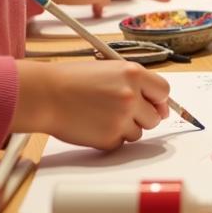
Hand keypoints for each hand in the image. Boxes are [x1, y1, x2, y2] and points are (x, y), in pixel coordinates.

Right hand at [14, 59, 169, 150]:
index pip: (164, 91)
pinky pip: (120, 143)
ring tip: (103, 116)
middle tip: (124, 112)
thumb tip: (159, 105)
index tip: (154, 104)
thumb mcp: (111, 69)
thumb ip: (136, 83)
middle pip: (155, 116)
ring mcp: (121, 119)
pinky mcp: (109, 139)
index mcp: (134, 74)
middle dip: (143, 116)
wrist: (47, 94)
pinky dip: (111, 138)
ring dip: (126, 128)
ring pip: (139, 132)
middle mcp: (132, 96)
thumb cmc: (74, 79)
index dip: (159, 100)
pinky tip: (94, 125)